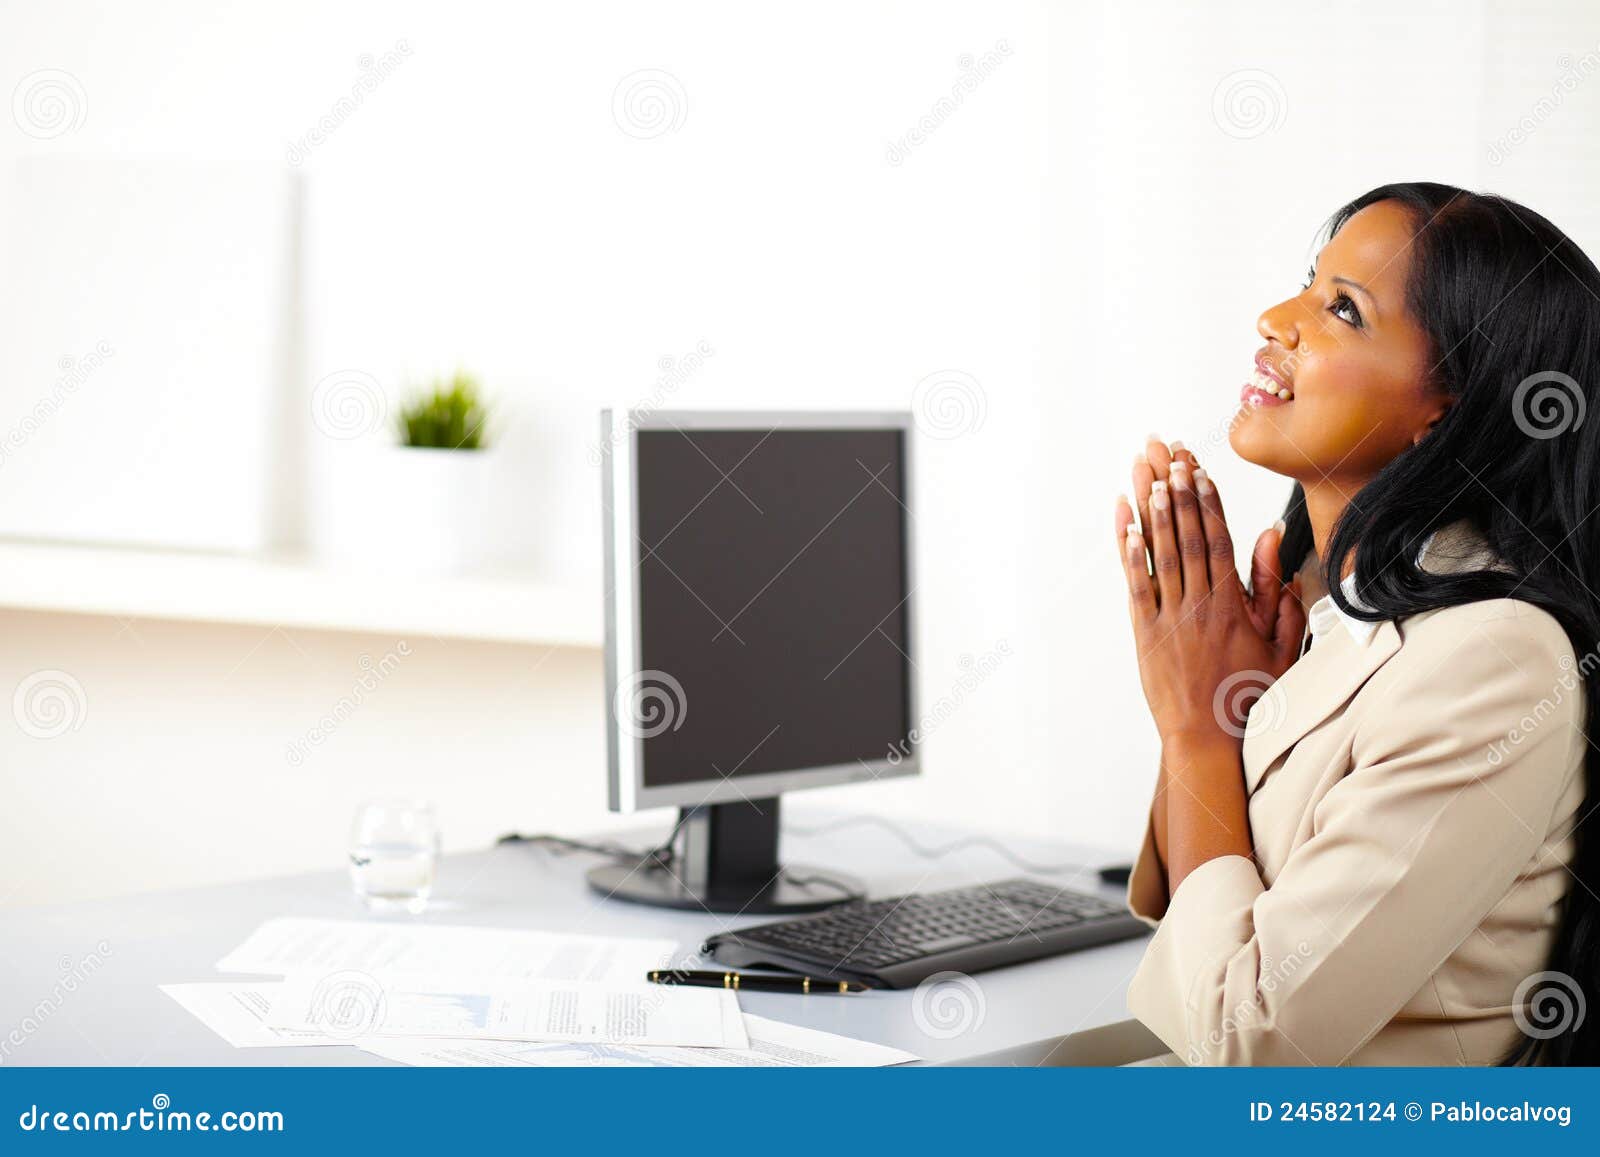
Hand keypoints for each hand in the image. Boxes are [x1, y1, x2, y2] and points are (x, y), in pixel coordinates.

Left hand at [1115, 437, 1305, 744]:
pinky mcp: (1146, 633)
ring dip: (1152, 509)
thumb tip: (1275, 543)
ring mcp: (1169, 617)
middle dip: (1176, 489)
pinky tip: (1125, 522)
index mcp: (1233, 604)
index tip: (1199, 467)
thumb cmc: (1248, 694)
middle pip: (1186, 534)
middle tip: (1166, 453)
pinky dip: (1130, 551)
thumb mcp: (1280, 644)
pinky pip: (1137, 584)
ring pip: (1160, 552)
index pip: (1219, 538)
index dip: (1207, 499)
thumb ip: (1279, 592)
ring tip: (1146, 472)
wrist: (1210, 738)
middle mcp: (1199, 604)